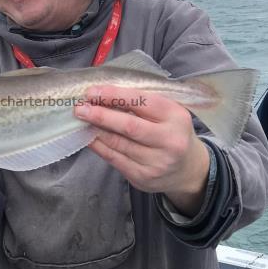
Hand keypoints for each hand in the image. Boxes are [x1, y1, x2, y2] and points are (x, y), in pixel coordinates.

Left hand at [75, 87, 209, 217]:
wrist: (187, 170)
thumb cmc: (172, 132)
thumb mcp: (168, 113)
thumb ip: (143, 103)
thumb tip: (104, 94)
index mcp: (176, 117)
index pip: (142, 102)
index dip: (115, 95)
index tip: (93, 91)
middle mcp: (169, 141)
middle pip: (129, 126)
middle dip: (101, 115)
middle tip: (80, 107)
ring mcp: (157, 162)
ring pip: (119, 144)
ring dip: (97, 130)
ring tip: (82, 120)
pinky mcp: (143, 177)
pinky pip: (115, 160)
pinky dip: (99, 147)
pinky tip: (90, 137)